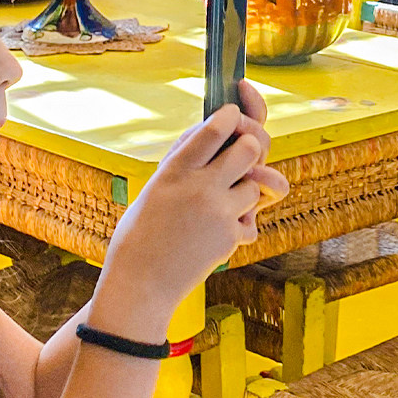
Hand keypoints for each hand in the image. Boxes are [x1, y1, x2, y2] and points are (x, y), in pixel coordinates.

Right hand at [92, 82, 287, 328]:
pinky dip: (239, 226)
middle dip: (253, 147)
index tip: (233, 113)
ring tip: (221, 204)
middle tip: (244, 154)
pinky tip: (215, 235)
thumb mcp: (155, 187)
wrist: (140, 285)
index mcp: (175, 169)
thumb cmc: (142, 233)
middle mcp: (200, 186)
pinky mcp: (231, 238)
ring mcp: (219, 212)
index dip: (231, 114)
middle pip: (251, 147)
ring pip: (257, 185)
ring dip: (246, 191)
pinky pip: (251, 221)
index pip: (215, 128)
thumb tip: (216, 130)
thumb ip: (185, 161)